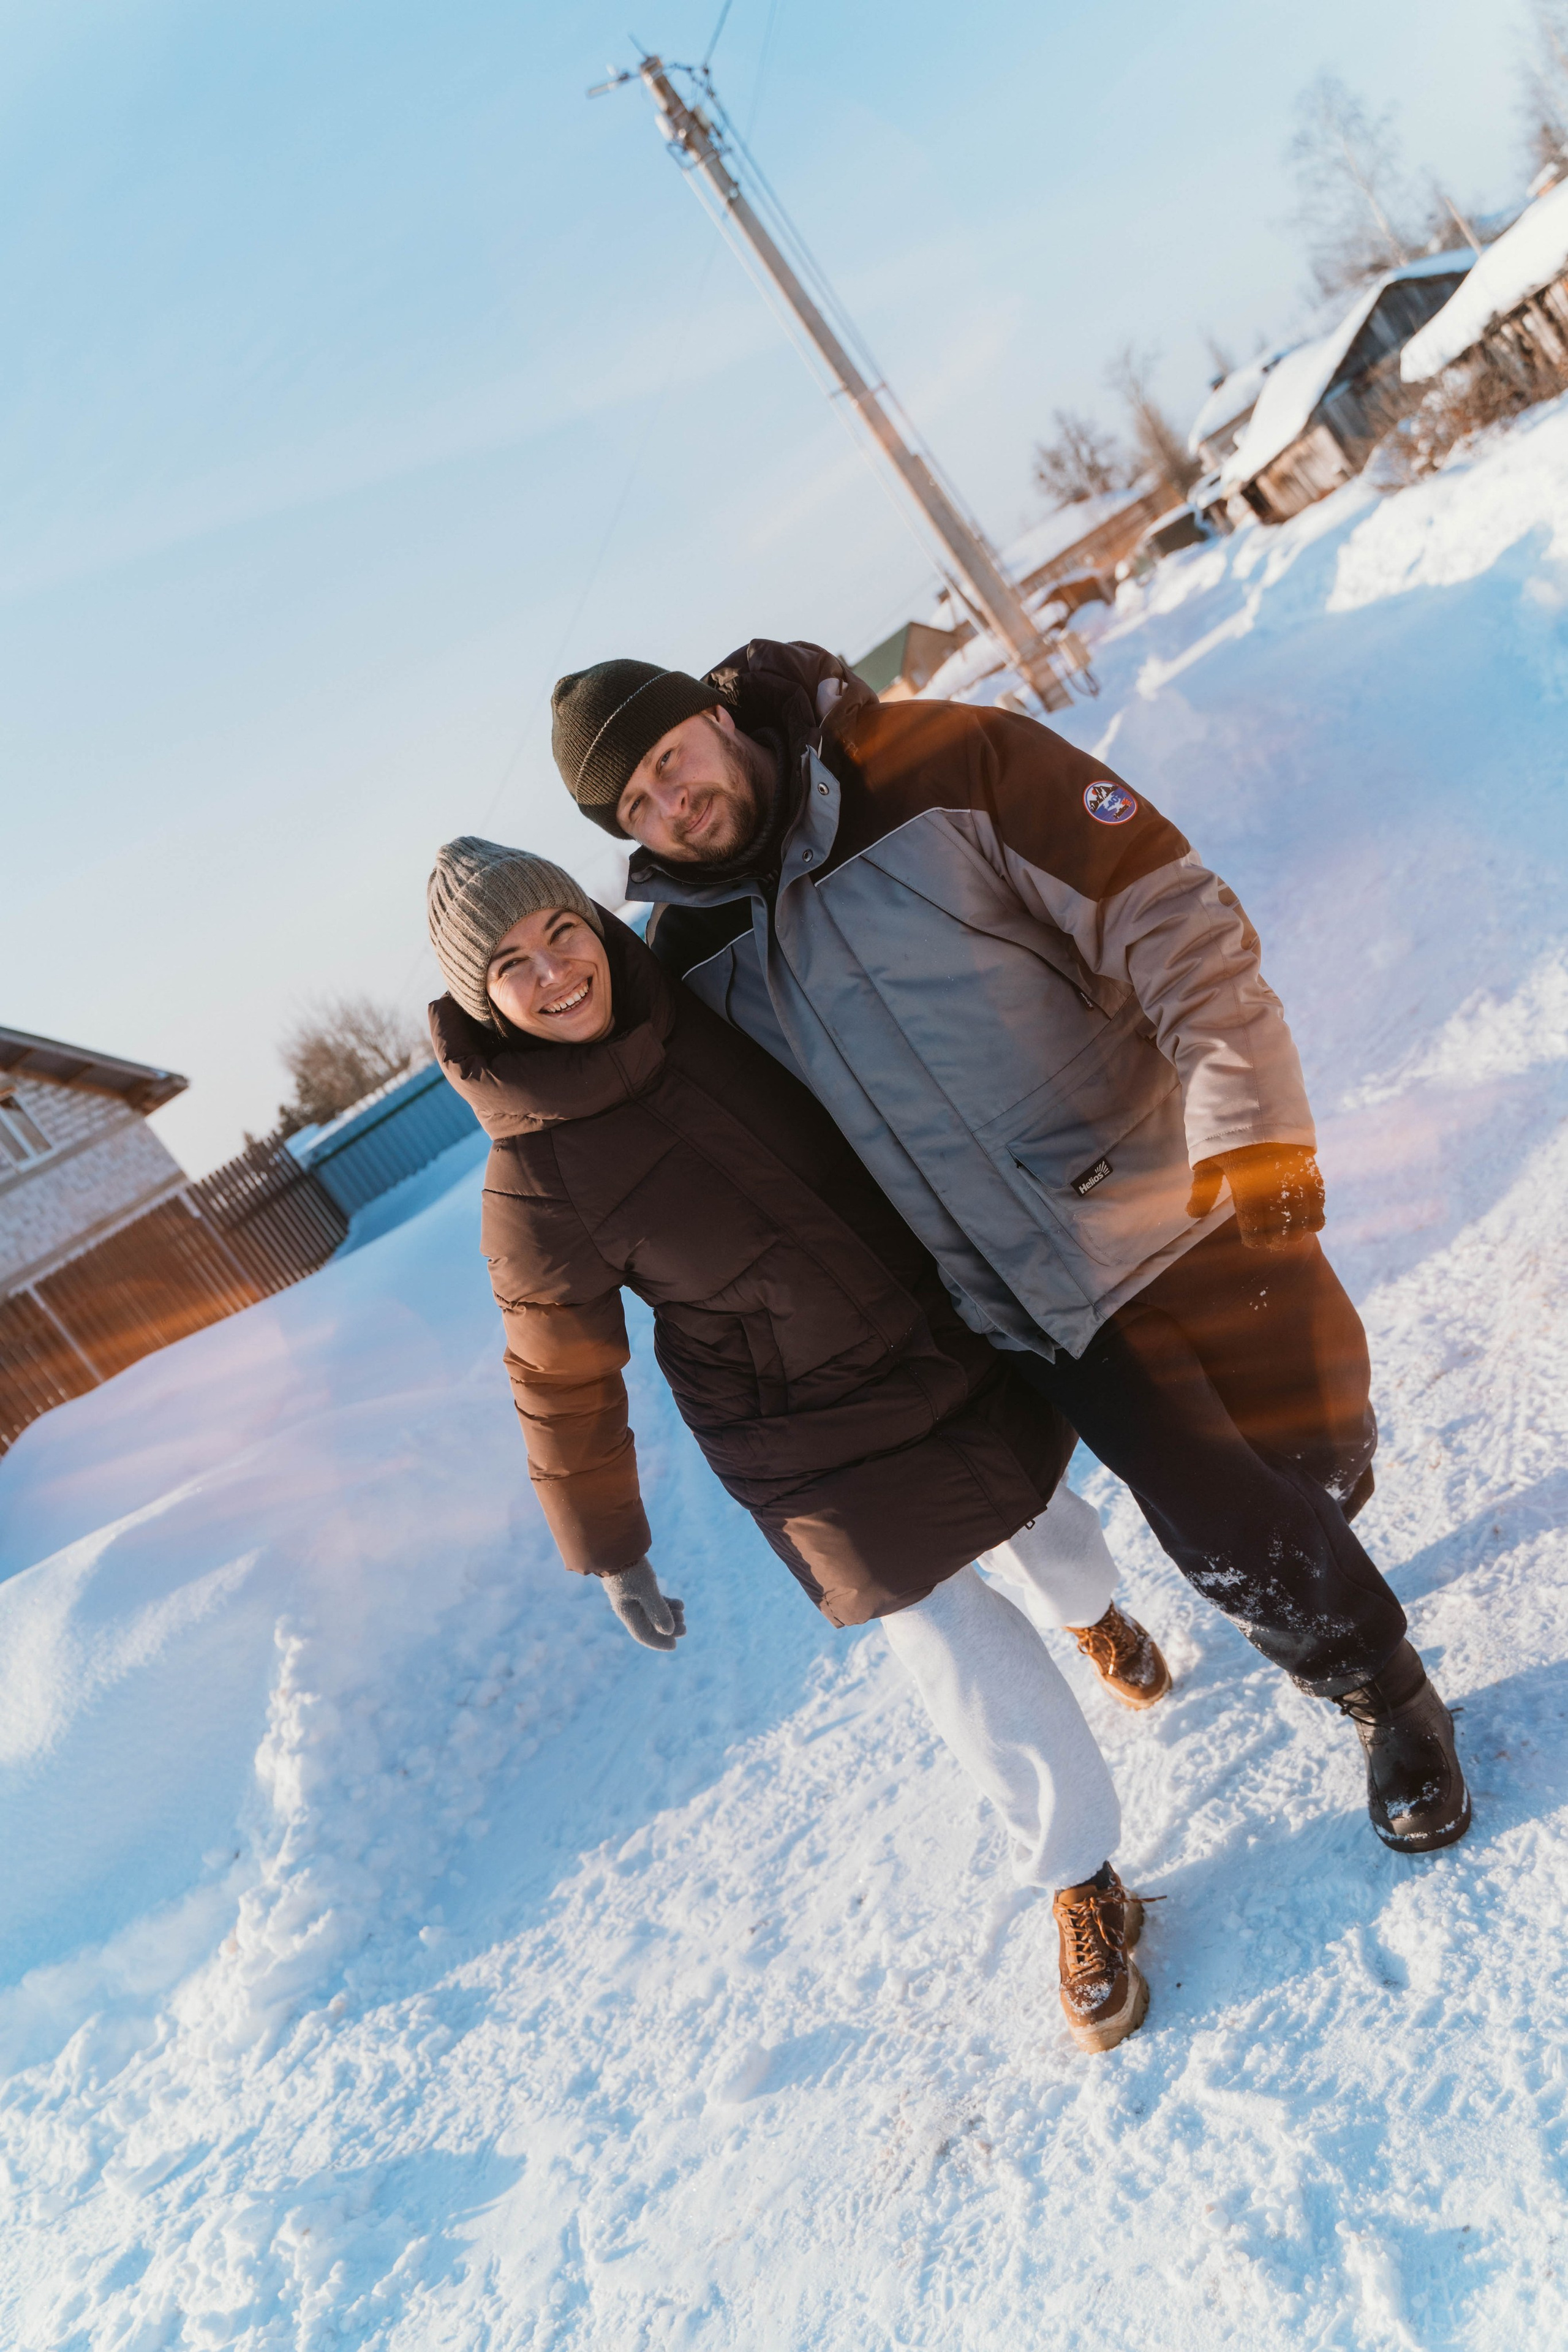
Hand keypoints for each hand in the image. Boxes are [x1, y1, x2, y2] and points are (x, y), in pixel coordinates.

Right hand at [601, 1558, 686, 1650]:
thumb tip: (669, 1631)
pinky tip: (680, 1604)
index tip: (675, 1645)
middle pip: (650, 1625)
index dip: (659, 1642)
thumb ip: (657, 1610)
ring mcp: (633, 1596)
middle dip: (667, 1629)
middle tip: (685, 1629)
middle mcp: (629, 1607)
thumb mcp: (646, 1589)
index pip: (643, 1635)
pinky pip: (653, 1600)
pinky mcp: (637, 1585)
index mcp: (627, 1612)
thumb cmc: (630, 1569)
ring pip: (653, 1612)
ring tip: (683, 1614)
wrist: (617, 1546)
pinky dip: (666, 1603)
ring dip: (668, 1615)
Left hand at [1186, 1143, 1325, 1251]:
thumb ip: (1203, 1189)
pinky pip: (1316, 1185)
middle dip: (1281, 1234)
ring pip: (1302, 1203)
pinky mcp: (1305, 1155)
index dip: (1256, 1235)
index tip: (1255, 1244)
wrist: (1248, 1093)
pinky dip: (1318, 1206)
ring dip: (1302, 1224)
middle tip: (1280, 1245)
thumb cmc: (1222, 1131)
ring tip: (1298, 1237)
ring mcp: (1289, 1163)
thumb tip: (1193, 1215)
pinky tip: (1316, 1221)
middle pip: (1280, 1213)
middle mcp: (1269, 1172)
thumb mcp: (1207, 1157)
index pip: (1252, 1216)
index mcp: (1242, 1176)